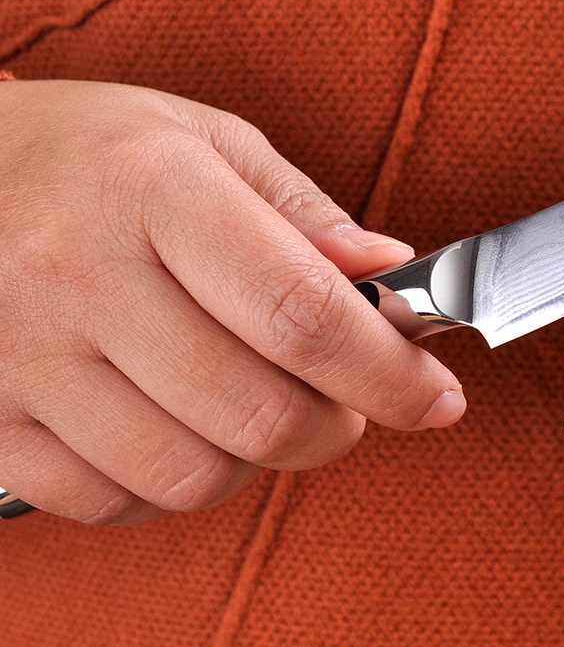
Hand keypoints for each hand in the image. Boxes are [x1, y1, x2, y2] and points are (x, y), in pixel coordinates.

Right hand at [0, 80, 464, 523]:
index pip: (302, 312)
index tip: (438, 397)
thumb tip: (392, 276)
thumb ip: (304, 213)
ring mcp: (21, 358)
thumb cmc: (87, 153)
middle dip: (340, 427)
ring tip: (262, 407)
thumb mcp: (203, 142)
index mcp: (152, 189)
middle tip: (351, 401)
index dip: (390, 372)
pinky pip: (111, 503)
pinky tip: (182, 427)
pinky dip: (174, 485)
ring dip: (260, 461)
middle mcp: (78, 276)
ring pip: (192, 476)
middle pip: (260, 413)